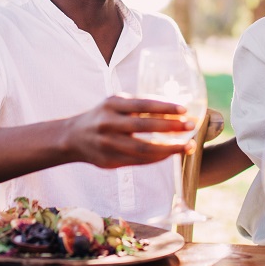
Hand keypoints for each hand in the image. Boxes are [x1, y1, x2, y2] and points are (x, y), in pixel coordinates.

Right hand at [66, 95, 193, 167]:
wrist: (73, 137)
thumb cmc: (103, 116)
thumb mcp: (115, 104)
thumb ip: (138, 106)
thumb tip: (173, 109)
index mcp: (111, 104)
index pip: (141, 104)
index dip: (163, 107)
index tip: (183, 109)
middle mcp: (108, 123)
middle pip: (143, 127)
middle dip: (170, 127)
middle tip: (191, 126)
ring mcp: (108, 144)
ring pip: (142, 149)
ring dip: (168, 148)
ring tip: (188, 145)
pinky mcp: (110, 161)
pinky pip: (139, 161)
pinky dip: (157, 158)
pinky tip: (171, 154)